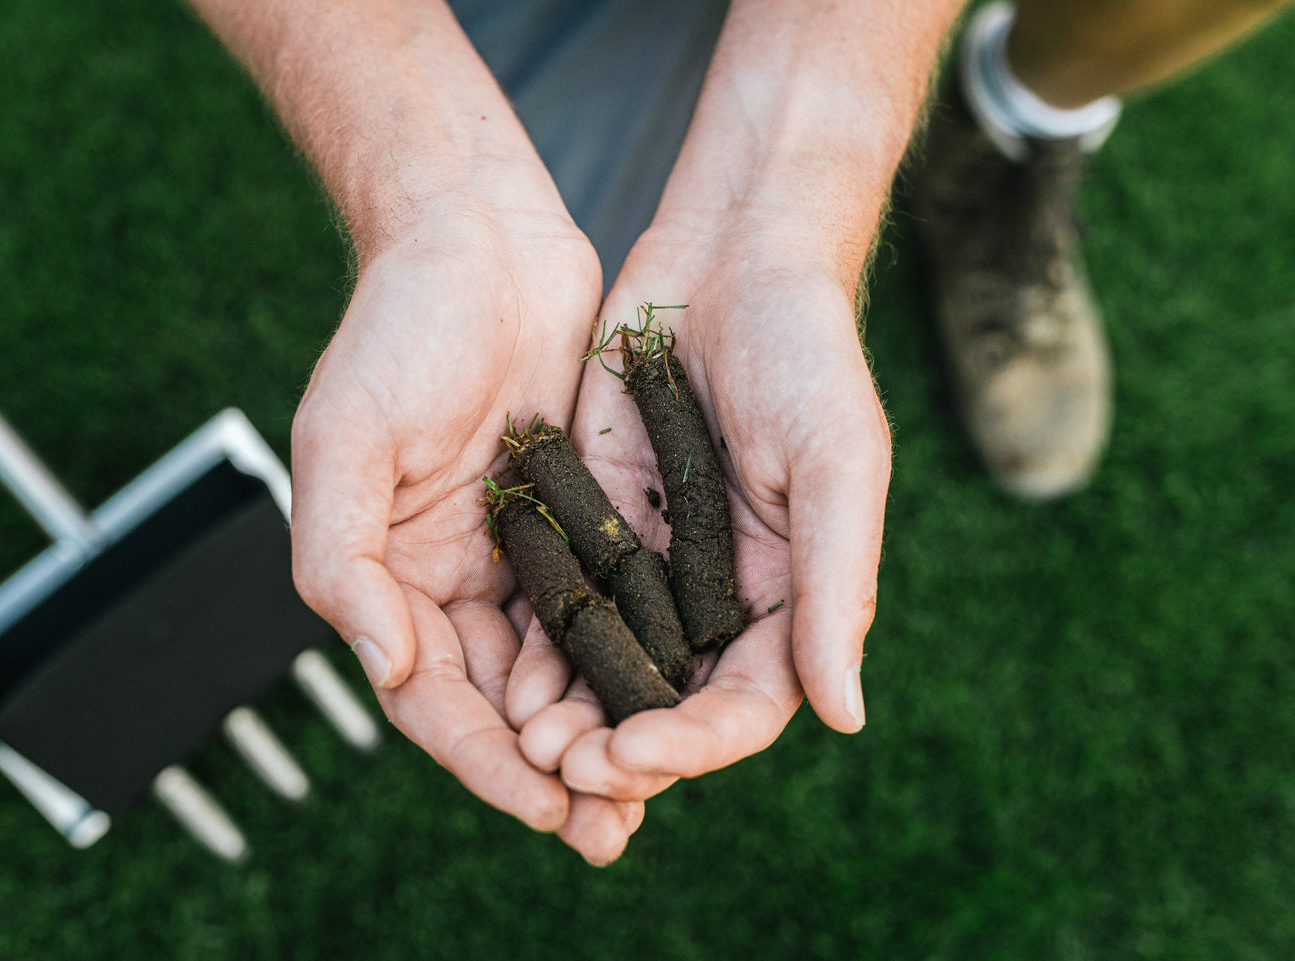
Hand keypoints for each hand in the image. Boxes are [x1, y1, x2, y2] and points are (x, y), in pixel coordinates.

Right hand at [290, 202, 641, 861]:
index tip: (544, 804)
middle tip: (607, 832)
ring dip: (597, 731)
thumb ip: (341, 558)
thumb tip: (381, 668)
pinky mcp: (572, 519)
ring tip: (646, 798)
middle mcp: (448, 578)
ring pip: (557, 669)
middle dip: (549, 769)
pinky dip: (628, 660)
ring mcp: (514, 552)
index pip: (431, 694)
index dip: (482, 758)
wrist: (476, 238)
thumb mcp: (345, 438)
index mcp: (385, 574)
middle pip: (498, 702)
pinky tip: (671, 700)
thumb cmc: (397, 326)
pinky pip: (601, 608)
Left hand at [507, 208, 891, 801]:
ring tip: (523, 738)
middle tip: (561, 766)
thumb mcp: (838, 464)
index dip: (692, 745)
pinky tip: (502, 673)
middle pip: (669, 705)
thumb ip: (837, 587)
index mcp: (789, 598)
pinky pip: (565, 600)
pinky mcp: (598, 523)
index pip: (744, 706)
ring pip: (608, 668)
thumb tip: (844, 717)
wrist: (733, 255)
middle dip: (617, 745)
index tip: (630, 754)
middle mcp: (719, 598)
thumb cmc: (808, 352)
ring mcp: (654, 565)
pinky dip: (538, 645)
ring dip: (570, 711)